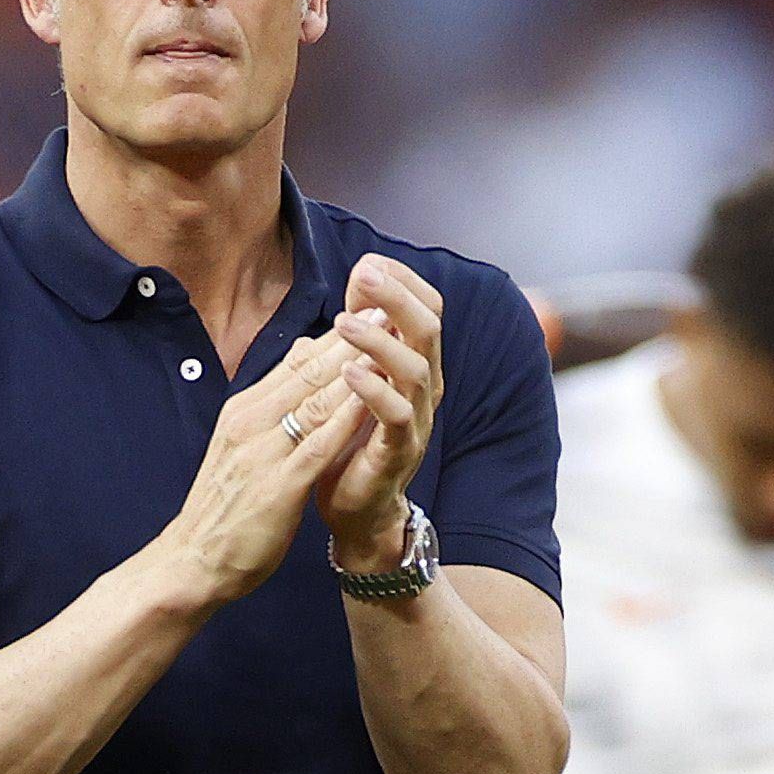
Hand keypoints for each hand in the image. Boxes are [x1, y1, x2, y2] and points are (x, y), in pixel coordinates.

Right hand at [153, 336, 370, 606]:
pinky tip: (373, 401)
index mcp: (244, 410)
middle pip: (308, 372)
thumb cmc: (224, 506)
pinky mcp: (278, 486)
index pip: (295, 363)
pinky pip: (319, 445)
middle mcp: (252, 423)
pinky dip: (347, 419)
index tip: (369, 309)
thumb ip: (273, 400)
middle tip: (388, 308)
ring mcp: (264, 452)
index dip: (336, 336)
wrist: (193, 560)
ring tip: (388, 342)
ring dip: (355, 370)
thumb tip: (300, 353)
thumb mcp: (242, 442)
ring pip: (316, 401)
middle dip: (352, 339)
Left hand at [321, 257, 441, 568]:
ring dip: (380, 341)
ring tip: (344, 322)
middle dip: (398, 296)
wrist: (354, 509)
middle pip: (429, 328)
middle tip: (365, 274)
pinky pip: (396, 416)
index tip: (367, 264)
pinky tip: (348, 372)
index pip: (426, 307)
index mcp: (415, 363)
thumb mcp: (350, 377)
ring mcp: (416, 420)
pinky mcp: (399, 452)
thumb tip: (355, 284)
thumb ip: (354, 337)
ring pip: (417, 369)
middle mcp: (425, 387)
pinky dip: (374, 390)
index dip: (402, 281)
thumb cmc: (350, 438)